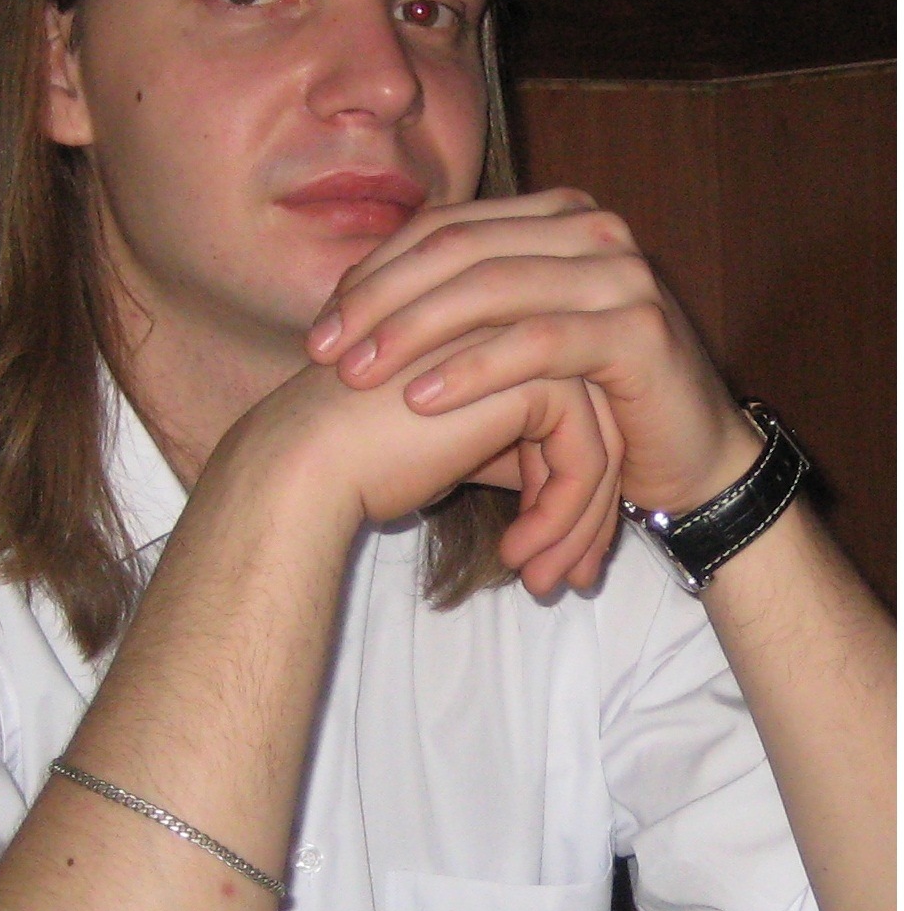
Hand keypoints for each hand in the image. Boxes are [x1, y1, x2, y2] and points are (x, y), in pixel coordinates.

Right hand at [239, 345, 622, 595]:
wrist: (307, 460)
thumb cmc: (359, 456)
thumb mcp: (448, 443)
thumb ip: (506, 446)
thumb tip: (570, 489)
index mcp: (494, 331)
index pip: (569, 405)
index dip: (574, 482)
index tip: (562, 552)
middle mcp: (518, 328)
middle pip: (596, 419)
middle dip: (593, 509)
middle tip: (574, 577)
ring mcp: (528, 342)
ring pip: (602, 438)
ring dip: (581, 523)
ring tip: (547, 582)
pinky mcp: (532, 376)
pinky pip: (585, 453)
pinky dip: (565, 514)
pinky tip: (517, 556)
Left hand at [305, 188, 760, 520]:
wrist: (688, 455)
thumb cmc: (583, 402)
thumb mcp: (505, 346)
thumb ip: (448, 311)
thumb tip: (345, 303)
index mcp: (552, 216)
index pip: (442, 228)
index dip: (373, 273)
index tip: (320, 328)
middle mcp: (588, 228)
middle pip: (456, 249)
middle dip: (379, 301)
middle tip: (324, 351)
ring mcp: (618, 272)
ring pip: (490, 288)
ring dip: (412, 332)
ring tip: (358, 374)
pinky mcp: (637, 328)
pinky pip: (536, 342)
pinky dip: (471, 370)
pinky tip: (420, 398)